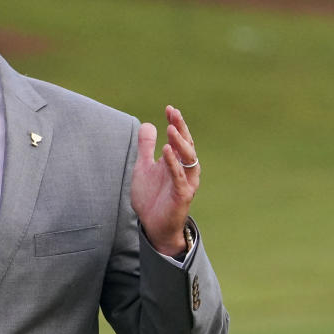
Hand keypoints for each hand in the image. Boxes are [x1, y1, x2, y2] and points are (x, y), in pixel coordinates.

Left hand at [130, 105, 200, 256]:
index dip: (176, 123)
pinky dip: (173, 163)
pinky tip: (166, 151)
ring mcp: (185, 182)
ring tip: (171, 129)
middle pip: (187, 145)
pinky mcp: (182, 195)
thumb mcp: (144, 167)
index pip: (179, 138)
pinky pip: (179, 177)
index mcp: (177, 162)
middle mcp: (185, 170)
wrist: (153, 225)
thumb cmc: (152, 197)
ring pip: (188, 159)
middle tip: (173, 113)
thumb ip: (146, 147)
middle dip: (181, 128)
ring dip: (180, 144)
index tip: (169, 109)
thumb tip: (148, 124)